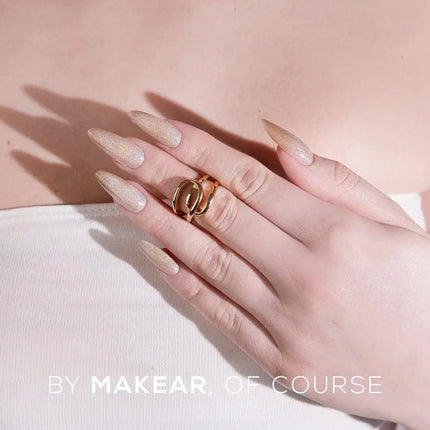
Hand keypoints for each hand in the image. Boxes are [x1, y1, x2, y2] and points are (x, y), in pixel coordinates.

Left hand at [88, 112, 429, 428]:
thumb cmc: (422, 287)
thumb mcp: (393, 220)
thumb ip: (333, 178)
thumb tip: (276, 137)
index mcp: (335, 233)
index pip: (246, 178)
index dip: (194, 147)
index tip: (152, 124)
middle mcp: (303, 275)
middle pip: (216, 211)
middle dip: (160, 172)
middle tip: (117, 146)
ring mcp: (284, 321)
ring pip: (205, 258)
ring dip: (154, 219)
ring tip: (117, 189)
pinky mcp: (274, 358)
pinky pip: (216, 310)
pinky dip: (179, 278)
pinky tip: (150, 249)